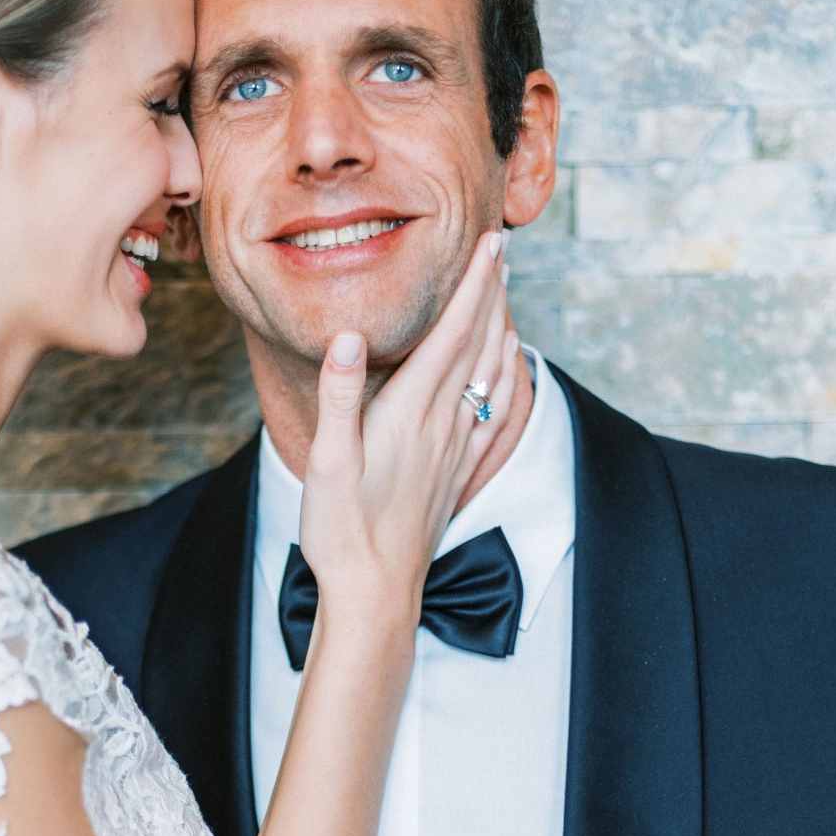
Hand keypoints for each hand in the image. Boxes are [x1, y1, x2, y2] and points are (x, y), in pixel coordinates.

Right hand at [298, 229, 519, 638]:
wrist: (376, 592)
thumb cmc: (343, 531)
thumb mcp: (329, 462)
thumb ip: (339, 396)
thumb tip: (347, 336)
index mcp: (412, 413)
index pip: (453, 334)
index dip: (473, 285)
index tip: (492, 244)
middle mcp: (442, 424)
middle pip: (478, 345)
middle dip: (492, 293)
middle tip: (504, 249)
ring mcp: (454, 448)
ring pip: (490, 373)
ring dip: (500, 328)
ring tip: (506, 293)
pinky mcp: (455, 470)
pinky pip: (490, 410)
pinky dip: (504, 376)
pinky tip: (507, 368)